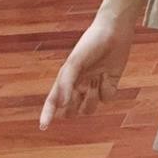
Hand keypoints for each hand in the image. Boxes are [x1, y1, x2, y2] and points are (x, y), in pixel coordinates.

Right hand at [37, 14, 134, 129]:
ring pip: (89, 108)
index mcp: (66, 79)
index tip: (43, 127)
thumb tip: (62, 105)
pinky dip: (106, 90)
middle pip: (71, 111)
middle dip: (74, 107)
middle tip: (79, 91)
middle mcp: (80, 85)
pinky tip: (106, 75)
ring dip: (91, 99)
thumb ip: (66, 84)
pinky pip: (107, 98)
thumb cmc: (90, 44)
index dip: (47, 114)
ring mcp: (95, 86)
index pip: (53, 101)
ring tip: (95, 80)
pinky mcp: (111, 84)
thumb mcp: (74, 63)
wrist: (114, 31)